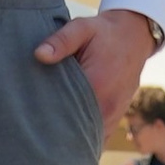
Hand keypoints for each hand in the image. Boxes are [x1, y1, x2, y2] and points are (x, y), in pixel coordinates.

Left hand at [36, 6, 156, 126]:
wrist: (135, 37)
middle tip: (34, 127)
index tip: (30, 115)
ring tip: (47, 132)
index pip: (65, 111)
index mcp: (96, 85)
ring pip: (88, 136)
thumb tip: (39, 55)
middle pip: (75, 130)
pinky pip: (98, 135)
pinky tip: (67, 134)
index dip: (46, 115)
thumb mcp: (82, 28)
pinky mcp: (116, 117)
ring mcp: (114, 114)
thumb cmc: (104, 33)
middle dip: (55, 131)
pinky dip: (84, 136)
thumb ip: (61, 41)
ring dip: (70, 136)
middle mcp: (107, 105)